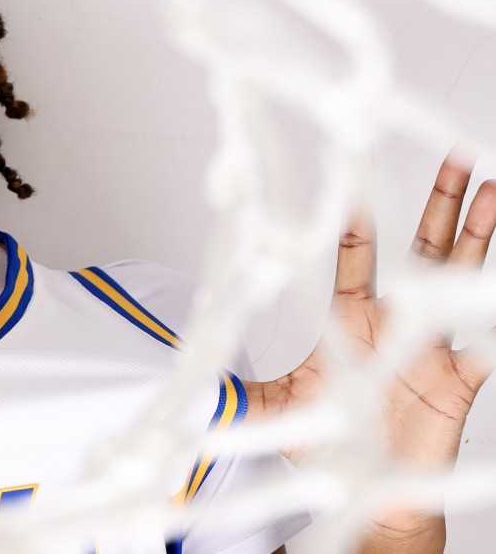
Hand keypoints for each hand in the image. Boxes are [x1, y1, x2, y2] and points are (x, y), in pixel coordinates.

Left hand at [245, 156, 494, 550]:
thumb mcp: (276, 408)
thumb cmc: (328, 443)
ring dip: (478, 236)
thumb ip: (237, 391)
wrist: (369, 495)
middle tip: (456, 160)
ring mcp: (431, 346)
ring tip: (493, 192)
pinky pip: (485, 339)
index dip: (357, 222)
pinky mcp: (458, 380)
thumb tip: (190, 382)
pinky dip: (493, 312)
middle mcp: (395, 322)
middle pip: (421, 248)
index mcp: (353, 320)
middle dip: (439, 205)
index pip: (355, 259)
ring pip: (460, 278)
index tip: (354, 181)